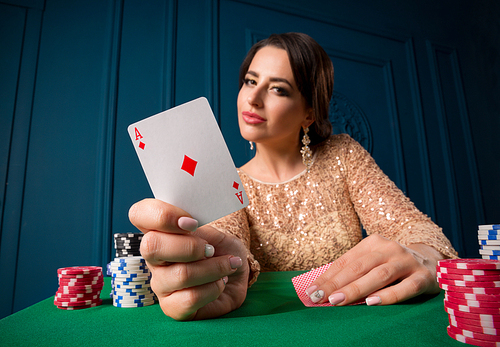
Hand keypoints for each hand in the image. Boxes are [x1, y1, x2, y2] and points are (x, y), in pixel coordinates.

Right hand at [129, 199, 249, 319]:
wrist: (238, 278)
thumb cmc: (223, 251)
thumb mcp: (216, 233)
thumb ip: (199, 228)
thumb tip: (189, 227)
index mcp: (160, 231)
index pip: (140, 214)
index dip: (162, 215)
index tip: (192, 222)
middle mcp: (154, 258)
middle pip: (151, 246)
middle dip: (189, 247)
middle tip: (211, 249)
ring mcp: (160, 283)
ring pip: (180, 274)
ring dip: (213, 268)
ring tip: (228, 265)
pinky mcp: (172, 307)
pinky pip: (190, 298)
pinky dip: (213, 288)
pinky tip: (220, 283)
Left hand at [305, 234, 443, 305]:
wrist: (434, 261)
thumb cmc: (394, 265)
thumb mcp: (374, 261)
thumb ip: (354, 271)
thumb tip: (324, 287)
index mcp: (373, 243)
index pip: (346, 261)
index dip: (327, 276)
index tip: (311, 290)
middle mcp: (389, 249)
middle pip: (359, 266)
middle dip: (337, 283)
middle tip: (319, 297)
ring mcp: (407, 262)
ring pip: (379, 275)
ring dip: (356, 288)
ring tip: (338, 300)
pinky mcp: (423, 277)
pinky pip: (405, 287)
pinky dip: (388, 296)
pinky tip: (372, 303)